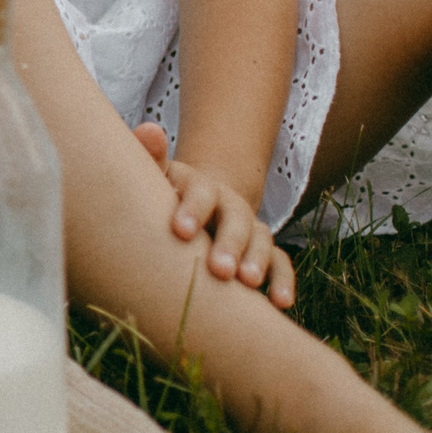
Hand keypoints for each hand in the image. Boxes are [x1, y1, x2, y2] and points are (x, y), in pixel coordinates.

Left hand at [135, 122, 292, 309]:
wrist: (194, 203)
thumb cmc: (162, 194)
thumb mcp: (154, 176)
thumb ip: (149, 156)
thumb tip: (148, 129)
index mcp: (200, 186)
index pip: (200, 193)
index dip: (192, 209)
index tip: (180, 232)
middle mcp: (230, 204)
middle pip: (235, 220)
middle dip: (229, 244)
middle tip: (219, 270)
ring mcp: (249, 226)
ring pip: (260, 241)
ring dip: (257, 262)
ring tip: (248, 284)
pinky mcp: (262, 250)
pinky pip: (279, 264)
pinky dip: (282, 281)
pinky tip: (280, 304)